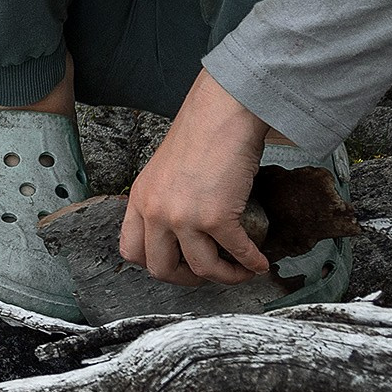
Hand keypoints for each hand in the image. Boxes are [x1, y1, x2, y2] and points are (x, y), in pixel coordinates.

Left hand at [121, 70, 270, 285]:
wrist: (222, 112)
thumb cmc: (200, 133)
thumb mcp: (164, 171)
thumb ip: (164, 200)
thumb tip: (182, 230)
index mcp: (139, 200)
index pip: (132, 251)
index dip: (154, 265)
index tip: (176, 265)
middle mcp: (156, 212)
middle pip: (162, 270)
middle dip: (187, 280)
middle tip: (207, 274)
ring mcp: (184, 217)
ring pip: (202, 269)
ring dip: (226, 276)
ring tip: (241, 271)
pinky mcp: (216, 217)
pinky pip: (237, 253)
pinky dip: (251, 263)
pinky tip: (260, 262)